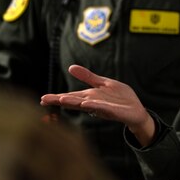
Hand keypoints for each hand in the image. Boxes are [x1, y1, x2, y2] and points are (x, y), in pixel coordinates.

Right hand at [40, 65, 156, 145]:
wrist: (137, 110)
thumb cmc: (120, 98)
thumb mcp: (103, 83)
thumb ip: (88, 77)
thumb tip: (70, 67)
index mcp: (89, 97)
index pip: (70, 96)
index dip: (57, 97)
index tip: (42, 98)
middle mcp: (93, 103)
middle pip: (74, 101)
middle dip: (60, 100)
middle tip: (44, 100)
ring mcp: (102, 108)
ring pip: (86, 105)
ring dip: (74, 102)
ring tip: (61, 99)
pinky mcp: (113, 111)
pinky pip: (102, 108)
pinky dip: (94, 106)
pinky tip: (86, 103)